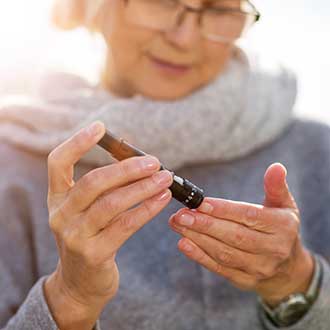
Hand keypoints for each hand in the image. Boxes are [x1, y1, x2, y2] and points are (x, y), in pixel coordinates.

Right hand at [44, 121, 172, 328]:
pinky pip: (126, 225)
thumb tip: (137, 163)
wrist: (80, 283)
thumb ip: (104, 188)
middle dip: (127, 168)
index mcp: (57, 198)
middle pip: (93, 181)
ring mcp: (75, 236)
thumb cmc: (90, 237)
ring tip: (166, 177)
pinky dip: (147, 208)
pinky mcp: (94, 254)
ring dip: (143, 187)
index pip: (58, 162)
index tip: (100, 127)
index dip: (77, 142)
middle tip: (154, 161)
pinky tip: (163, 198)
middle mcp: (61, 215)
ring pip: (112, 203)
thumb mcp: (88, 210)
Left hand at [169, 163, 313, 306]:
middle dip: (205, 225)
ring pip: (224, 253)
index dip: (224, 210)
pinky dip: (199, 256)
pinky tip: (183, 243)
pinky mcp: (245, 280)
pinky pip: (219, 268)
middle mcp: (273, 249)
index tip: (201, 203)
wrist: (288, 267)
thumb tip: (276, 167)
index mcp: (283, 227)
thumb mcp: (284, 205)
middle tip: (181, 214)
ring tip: (178, 224)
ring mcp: (259, 268)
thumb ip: (276, 186)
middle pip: (234, 236)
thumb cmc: (280, 228)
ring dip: (197, 238)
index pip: (249, 216)